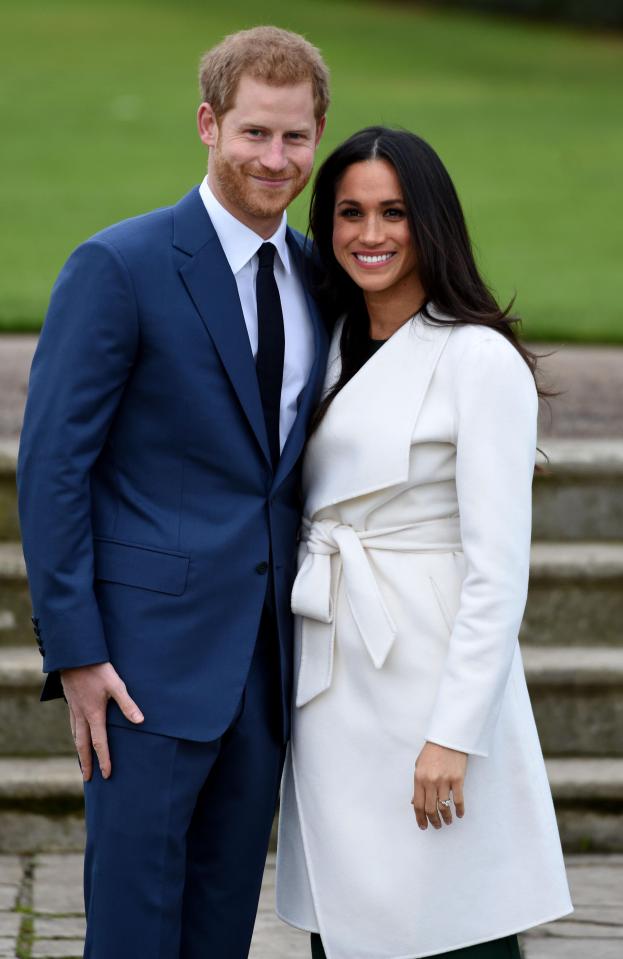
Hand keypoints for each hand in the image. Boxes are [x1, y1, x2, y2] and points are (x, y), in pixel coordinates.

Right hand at [60, 662, 143, 780]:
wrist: (75, 656)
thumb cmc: (97, 669)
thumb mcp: (116, 685)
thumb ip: (127, 704)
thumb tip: (140, 721)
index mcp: (94, 714)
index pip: (99, 743)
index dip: (104, 760)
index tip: (106, 775)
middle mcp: (81, 715)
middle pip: (83, 745)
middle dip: (86, 762)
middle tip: (87, 778)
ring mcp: (74, 709)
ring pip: (75, 735)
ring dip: (79, 750)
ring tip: (81, 761)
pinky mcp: (70, 701)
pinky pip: (71, 724)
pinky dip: (74, 735)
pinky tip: (76, 734)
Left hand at [412, 741, 466, 829]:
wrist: (448, 738)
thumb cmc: (432, 751)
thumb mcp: (419, 766)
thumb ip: (418, 785)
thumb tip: (414, 802)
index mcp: (419, 778)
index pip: (418, 804)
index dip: (420, 818)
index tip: (423, 826)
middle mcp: (431, 781)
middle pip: (431, 809)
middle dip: (433, 821)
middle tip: (437, 826)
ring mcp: (445, 781)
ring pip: (444, 807)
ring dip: (446, 818)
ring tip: (447, 821)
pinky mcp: (458, 779)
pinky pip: (458, 800)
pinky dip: (459, 810)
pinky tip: (459, 814)